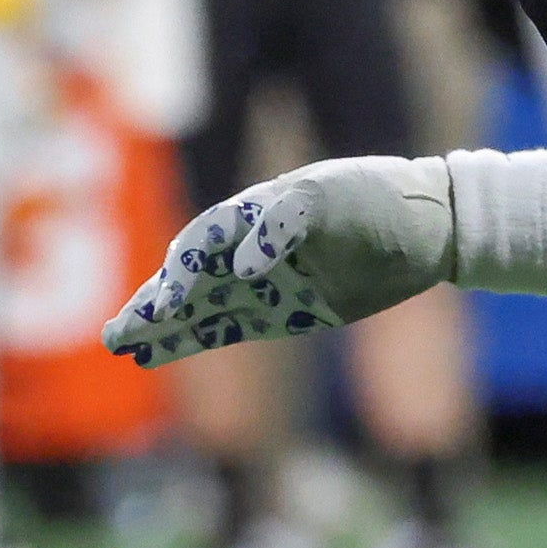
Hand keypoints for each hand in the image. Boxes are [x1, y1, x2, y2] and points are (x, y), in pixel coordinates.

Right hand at [103, 154, 456, 364]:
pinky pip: (229, 325)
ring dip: (163, 325)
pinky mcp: (284, 309)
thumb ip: (284, 222)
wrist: (429, 225)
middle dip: (153, 304)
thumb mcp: (334, 196)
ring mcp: (265, 280)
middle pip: (190, 277)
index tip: (167, 303)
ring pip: (200, 306)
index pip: (206, 243)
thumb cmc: (378, 198)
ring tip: (123, 342)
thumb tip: (243, 265)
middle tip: (117, 332)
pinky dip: (194, 338)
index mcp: (258, 210)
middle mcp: (252, 246)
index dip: (184, 272)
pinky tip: (161, 350)